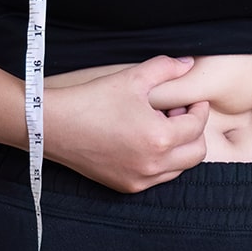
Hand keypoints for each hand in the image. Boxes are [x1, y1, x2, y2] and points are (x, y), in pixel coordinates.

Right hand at [43, 56, 208, 192]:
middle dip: (194, 131)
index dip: (199, 110)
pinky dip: (162, 162)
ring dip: (179, 148)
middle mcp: (153, 165)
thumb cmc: (92, 100)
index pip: (197, 126)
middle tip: (177, 114)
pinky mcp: (126, 187)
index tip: (193, 101)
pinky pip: (158, 178)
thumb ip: (166, 68)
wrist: (52, 126)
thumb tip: (189, 63)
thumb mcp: (132, 78)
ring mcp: (139, 180)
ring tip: (159, 126)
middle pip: (196, 153)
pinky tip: (144, 141)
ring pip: (179, 168)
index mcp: (159, 138)